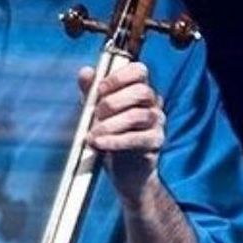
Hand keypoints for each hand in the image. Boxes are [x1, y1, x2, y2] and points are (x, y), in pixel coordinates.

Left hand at [78, 61, 165, 202]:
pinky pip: (138, 138)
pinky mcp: (155, 143)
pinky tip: (99, 144)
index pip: (139, 71)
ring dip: (111, 124)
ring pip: (139, 115)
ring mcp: (157, 123)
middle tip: (95, 114)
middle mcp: (152, 103)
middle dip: (113, 101)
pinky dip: (115, 141)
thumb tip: (86, 72)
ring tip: (93, 134)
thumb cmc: (110, 135)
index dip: (119, 76)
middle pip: (141, 91)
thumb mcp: (96, 111)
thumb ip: (91, 91)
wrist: (124, 171)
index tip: (100, 88)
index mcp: (139, 90)